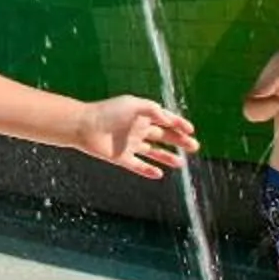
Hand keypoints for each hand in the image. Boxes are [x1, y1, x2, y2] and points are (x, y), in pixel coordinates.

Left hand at [73, 97, 198, 179]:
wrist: (84, 126)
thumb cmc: (107, 112)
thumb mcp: (133, 105)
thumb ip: (152, 109)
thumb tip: (168, 118)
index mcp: (141, 115)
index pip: (164, 119)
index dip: (178, 124)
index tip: (191, 129)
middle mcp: (137, 129)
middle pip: (162, 136)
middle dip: (179, 141)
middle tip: (194, 147)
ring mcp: (129, 144)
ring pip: (153, 152)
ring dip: (167, 157)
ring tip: (181, 163)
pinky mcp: (121, 157)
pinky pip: (138, 166)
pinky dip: (148, 170)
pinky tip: (159, 174)